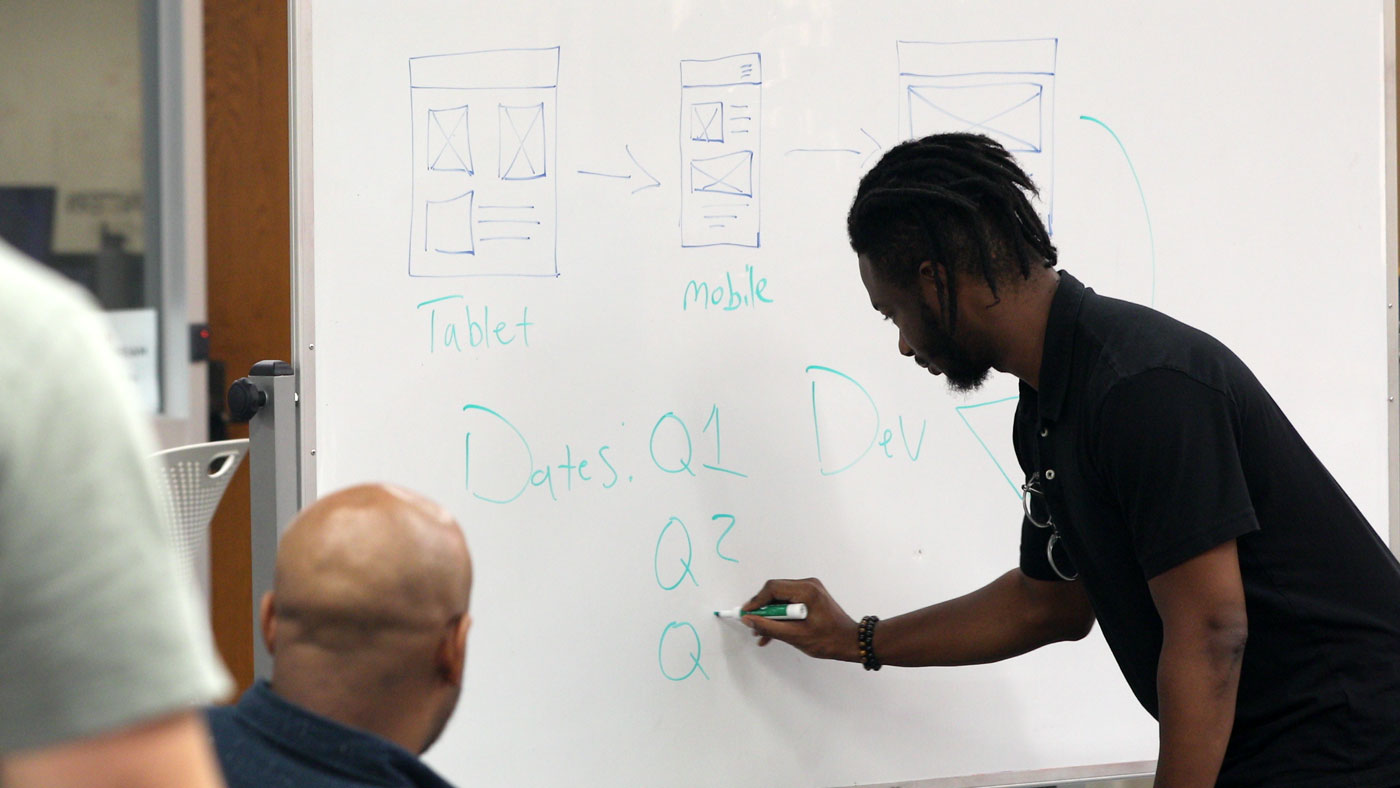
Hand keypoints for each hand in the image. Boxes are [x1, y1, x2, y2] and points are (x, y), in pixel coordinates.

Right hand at [740, 578, 860, 661]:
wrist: (850, 641)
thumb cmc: (828, 640)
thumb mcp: (795, 636)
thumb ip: (769, 627)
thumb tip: (748, 620)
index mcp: (807, 591)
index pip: (773, 588)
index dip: (756, 602)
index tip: (746, 615)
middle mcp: (808, 585)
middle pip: (775, 591)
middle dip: (762, 610)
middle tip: (753, 626)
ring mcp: (810, 589)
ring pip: (780, 598)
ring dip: (771, 614)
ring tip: (762, 633)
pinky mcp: (811, 597)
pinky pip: (789, 602)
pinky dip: (781, 615)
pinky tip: (774, 631)